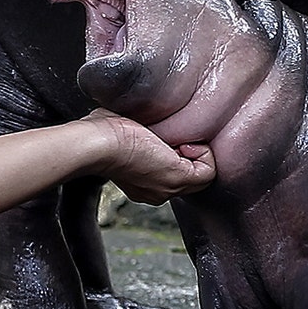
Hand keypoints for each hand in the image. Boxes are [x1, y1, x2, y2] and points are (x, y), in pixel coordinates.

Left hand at [82, 108, 215, 203]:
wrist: (98, 143)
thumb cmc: (101, 133)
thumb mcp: (128, 130)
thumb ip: (143, 130)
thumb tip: (153, 118)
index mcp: (143, 182)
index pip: (174, 169)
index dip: (178, 147)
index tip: (167, 133)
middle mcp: (157, 190)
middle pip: (190, 172)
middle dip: (190, 148)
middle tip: (177, 132)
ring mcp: (168, 188)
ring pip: (202, 173)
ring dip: (198, 149)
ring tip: (181, 136)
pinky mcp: (178, 179)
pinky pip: (209, 172)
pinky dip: (204, 153)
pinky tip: (185, 142)